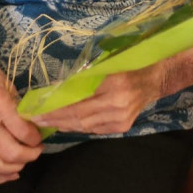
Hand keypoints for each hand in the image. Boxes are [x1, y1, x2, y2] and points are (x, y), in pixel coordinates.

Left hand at [35, 63, 165, 135]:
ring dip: (64, 124)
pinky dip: (78, 127)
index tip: (39, 108)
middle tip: (37, 119)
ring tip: (47, 122)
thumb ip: (85, 76)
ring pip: (86, 125)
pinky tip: (66, 124)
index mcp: (113, 83)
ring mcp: (120, 118)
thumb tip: (58, 87)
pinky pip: (95, 129)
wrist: (155, 78)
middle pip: (79, 115)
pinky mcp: (122, 127)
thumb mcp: (107, 63)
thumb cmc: (130, 64)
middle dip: (56, 118)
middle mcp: (117, 104)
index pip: (78, 99)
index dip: (57, 106)